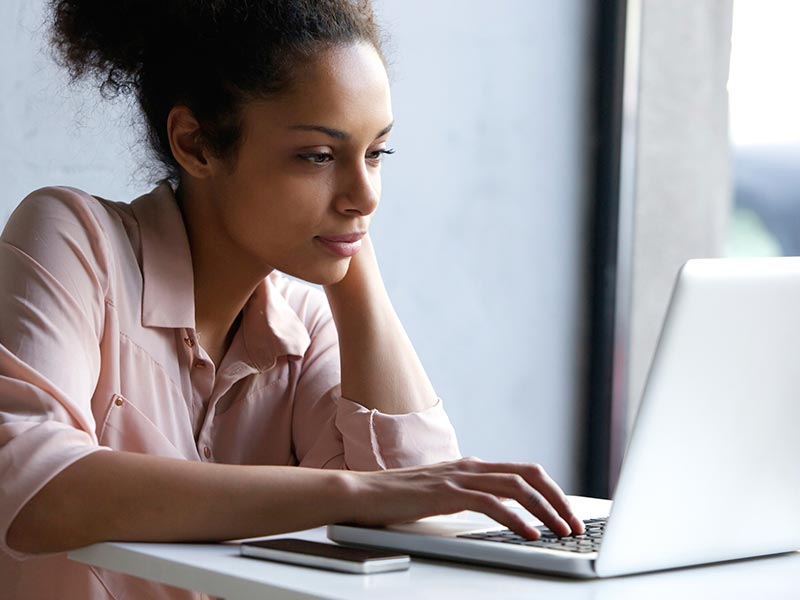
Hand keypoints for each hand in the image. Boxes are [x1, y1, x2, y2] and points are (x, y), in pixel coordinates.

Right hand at [343, 457, 584, 538]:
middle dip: (558, 499)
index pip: (524, 472)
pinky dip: (517, 519)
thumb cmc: (400, 498)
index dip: (552, 492)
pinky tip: (529, 535)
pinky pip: (492, 504)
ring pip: (517, 488)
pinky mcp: (447, 493)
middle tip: (575, 525)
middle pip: (530, 475)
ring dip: (546, 511)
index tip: (567, 515)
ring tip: (561, 533)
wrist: (364, 493)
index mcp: (473, 466)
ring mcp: (459, 477)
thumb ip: (469, 496)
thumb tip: (499, 512)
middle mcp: (471, 466)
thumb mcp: (443, 495)